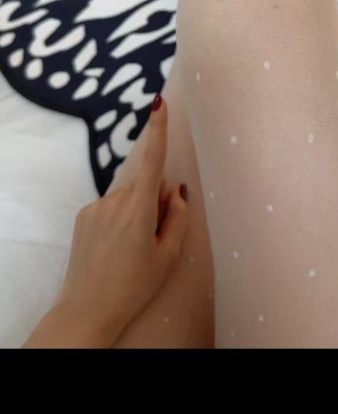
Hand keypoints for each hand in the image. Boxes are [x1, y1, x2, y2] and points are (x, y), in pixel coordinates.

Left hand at [23, 97, 187, 347]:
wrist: (88, 309)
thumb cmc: (134, 286)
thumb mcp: (168, 256)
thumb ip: (177, 218)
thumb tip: (177, 191)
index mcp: (140, 210)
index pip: (153, 161)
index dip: (158, 130)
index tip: (159, 104)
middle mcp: (115, 201)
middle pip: (145, 186)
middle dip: (154, 201)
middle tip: (153, 239)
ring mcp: (96, 207)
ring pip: (127, 198)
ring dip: (135, 213)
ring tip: (130, 250)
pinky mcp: (83, 215)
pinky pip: (110, 208)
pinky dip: (118, 221)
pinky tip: (114, 248)